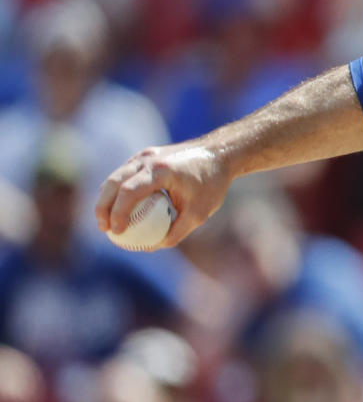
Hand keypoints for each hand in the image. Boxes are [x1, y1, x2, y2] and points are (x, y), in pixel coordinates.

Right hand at [95, 142, 230, 248]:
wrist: (220, 153)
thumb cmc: (212, 184)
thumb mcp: (199, 213)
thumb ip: (176, 231)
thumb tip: (150, 247)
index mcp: (161, 170)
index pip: (129, 191)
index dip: (118, 213)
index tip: (117, 232)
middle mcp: (149, 159)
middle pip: (114, 182)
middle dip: (103, 207)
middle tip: (103, 229)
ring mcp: (145, 155)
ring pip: (116, 176)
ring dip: (106, 198)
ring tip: (105, 222)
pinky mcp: (145, 156)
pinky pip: (125, 174)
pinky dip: (117, 190)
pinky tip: (117, 208)